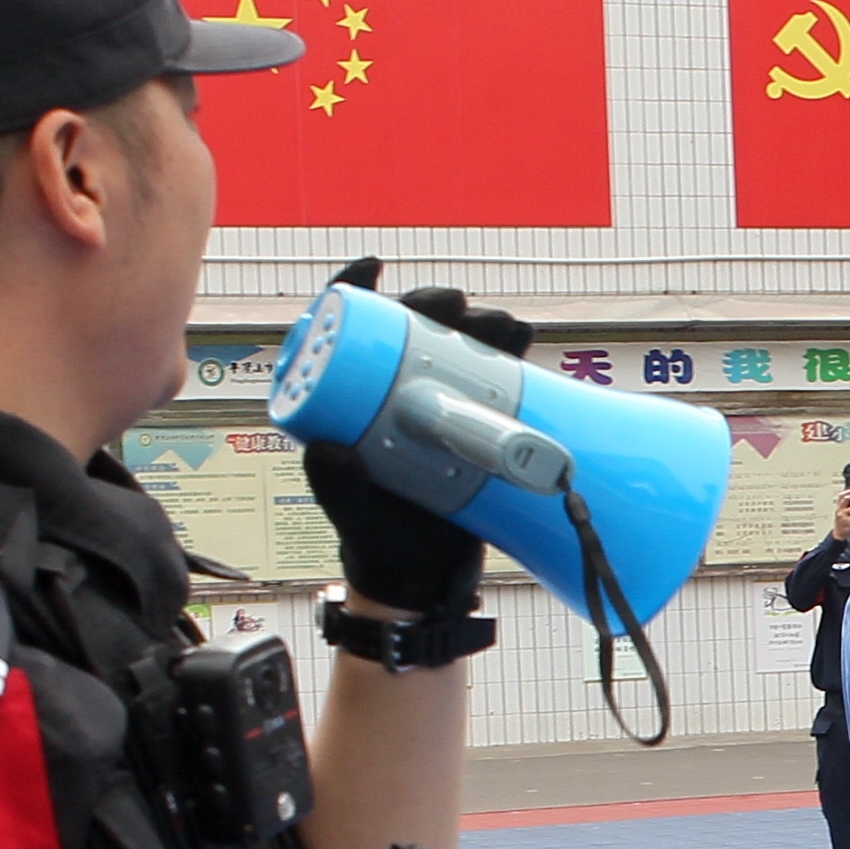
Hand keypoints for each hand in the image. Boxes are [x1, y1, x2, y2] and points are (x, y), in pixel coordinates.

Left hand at [300, 258, 527, 618]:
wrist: (425, 580)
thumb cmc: (380, 547)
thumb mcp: (356, 517)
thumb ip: (337, 489)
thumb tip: (326, 450)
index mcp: (346, 406)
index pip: (342, 333)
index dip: (352, 291)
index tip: (374, 268)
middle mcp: (386, 397)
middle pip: (406, 330)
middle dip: (433, 305)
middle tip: (459, 304)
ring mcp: (430, 407)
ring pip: (452, 348)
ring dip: (478, 326)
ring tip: (505, 325)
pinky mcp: (468, 422)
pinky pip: (488, 378)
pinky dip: (506, 354)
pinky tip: (523, 339)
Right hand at [831, 489, 849, 538]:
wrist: (839, 534)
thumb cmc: (842, 522)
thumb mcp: (842, 513)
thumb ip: (847, 507)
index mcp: (838, 506)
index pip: (840, 496)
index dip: (847, 491)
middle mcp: (839, 510)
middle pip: (846, 499)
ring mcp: (842, 516)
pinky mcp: (846, 522)